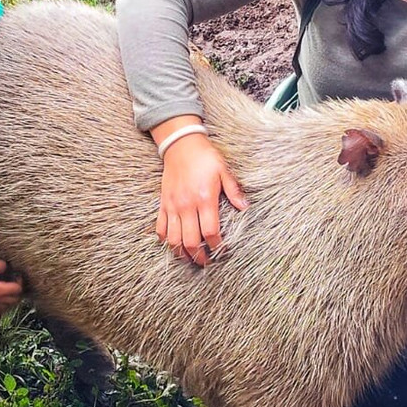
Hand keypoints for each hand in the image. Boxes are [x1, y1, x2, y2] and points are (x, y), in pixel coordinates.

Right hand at [0, 259, 23, 304]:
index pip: (16, 290)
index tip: (18, 273)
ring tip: (10, 286)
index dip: (20, 281)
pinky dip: (2, 299)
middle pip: (13, 301)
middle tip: (17, 281)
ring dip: (10, 297)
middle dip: (18, 292)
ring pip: (5, 304)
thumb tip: (5, 265)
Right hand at [158, 134, 247, 265]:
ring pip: (173, 239)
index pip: (210, 232)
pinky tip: (174, 244)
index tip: (222, 250)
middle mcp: (187, 205)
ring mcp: (172, 205)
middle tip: (207, 261)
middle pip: (190, 241)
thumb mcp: (223, 170)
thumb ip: (234, 190)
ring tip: (191, 258)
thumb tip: (245, 207)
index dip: (216, 246)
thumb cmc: (205, 157)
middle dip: (199, 256)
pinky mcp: (163, 204)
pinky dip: (166, 240)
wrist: (181, 145)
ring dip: (181, 253)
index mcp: (204, 198)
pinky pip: (160, 228)